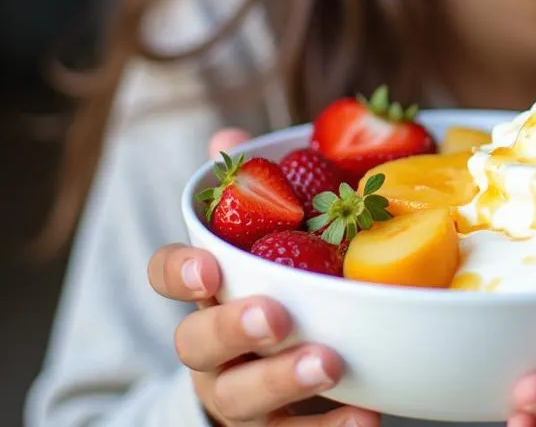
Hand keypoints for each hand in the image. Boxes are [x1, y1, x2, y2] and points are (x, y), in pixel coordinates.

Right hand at [149, 129, 379, 426]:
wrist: (275, 362)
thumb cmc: (272, 277)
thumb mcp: (264, 228)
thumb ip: (249, 184)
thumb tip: (230, 139)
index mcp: (206, 288)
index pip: (165, 275)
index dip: (179, 272)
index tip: (211, 266)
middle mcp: (210, 344)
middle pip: (198, 343)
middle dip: (234, 328)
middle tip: (277, 315)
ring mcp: (238, 391)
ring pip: (241, 397)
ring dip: (284, 381)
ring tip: (331, 363)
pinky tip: (367, 415)